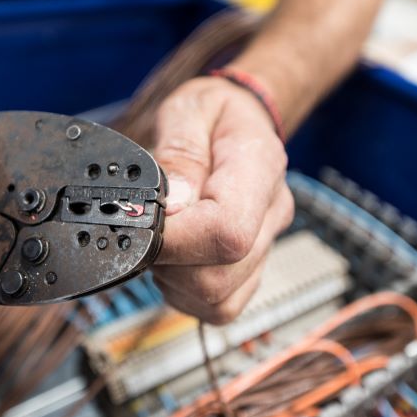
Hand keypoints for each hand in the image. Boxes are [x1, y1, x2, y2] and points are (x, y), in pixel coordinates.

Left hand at [152, 75, 293, 323]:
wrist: (238, 120)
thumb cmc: (212, 113)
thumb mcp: (188, 110)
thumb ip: (180, 154)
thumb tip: (172, 207)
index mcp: (260, 167)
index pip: (228, 231)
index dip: (176, 240)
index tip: (144, 224)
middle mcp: (271, 213)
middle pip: (219, 276)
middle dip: (167, 262)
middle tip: (147, 226)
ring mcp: (266, 246)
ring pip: (218, 299)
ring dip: (174, 279)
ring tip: (162, 238)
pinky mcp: (251, 270)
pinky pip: (219, 306)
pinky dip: (186, 293)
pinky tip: (175, 259)